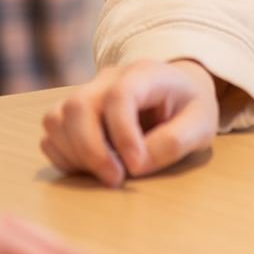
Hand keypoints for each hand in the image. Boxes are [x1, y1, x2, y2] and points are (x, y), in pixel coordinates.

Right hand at [40, 59, 219, 186]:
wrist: (177, 92)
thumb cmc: (189, 107)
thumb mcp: (201, 124)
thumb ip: (175, 143)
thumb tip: (137, 165)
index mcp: (144, 74)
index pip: (120, 96)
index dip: (123, 134)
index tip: (136, 166)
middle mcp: (108, 79)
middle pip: (78, 106)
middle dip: (91, 151)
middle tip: (116, 180)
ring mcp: (86, 94)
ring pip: (57, 119)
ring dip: (75, 154)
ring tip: (106, 173)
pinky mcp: (73, 114)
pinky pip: (51, 133)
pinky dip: (63, 155)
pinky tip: (91, 167)